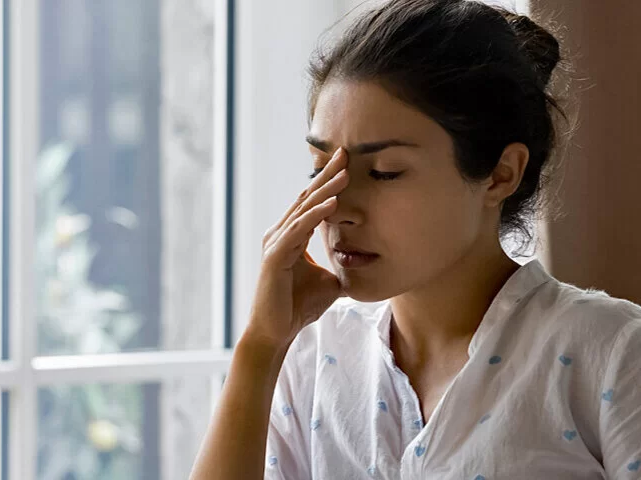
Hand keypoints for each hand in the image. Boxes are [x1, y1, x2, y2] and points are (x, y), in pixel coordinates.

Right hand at [246, 147, 349, 345]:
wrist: (276, 332)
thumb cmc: (298, 307)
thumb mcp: (329, 283)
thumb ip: (341, 269)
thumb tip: (365, 267)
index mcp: (291, 236)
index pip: (312, 202)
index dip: (329, 182)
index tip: (348, 162)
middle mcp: (280, 234)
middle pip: (307, 198)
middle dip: (327, 175)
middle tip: (345, 152)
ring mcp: (276, 243)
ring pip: (304, 210)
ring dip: (326, 190)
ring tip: (345, 173)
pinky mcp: (275, 257)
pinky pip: (299, 230)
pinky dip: (316, 215)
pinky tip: (333, 203)